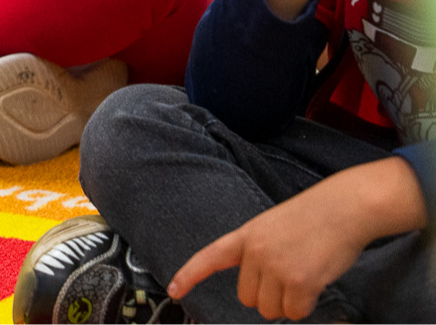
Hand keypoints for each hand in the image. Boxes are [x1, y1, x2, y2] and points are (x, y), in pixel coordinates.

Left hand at [169, 156, 426, 319]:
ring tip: (305, 276)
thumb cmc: (314, 218)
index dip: (190, 275)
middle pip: (248, 298)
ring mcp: (276, 267)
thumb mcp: (273, 227)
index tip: (174, 290)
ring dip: (288, 303)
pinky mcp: (299, 282)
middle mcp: (255, 252)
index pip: (210, 257)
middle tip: (291, 276)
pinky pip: (295, 312)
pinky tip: (316, 283)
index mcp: (245, 235)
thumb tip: (258, 290)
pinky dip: (306, 306)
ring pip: (271, 310)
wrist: (345, 208)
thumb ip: (258, 252)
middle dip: (269, 295)